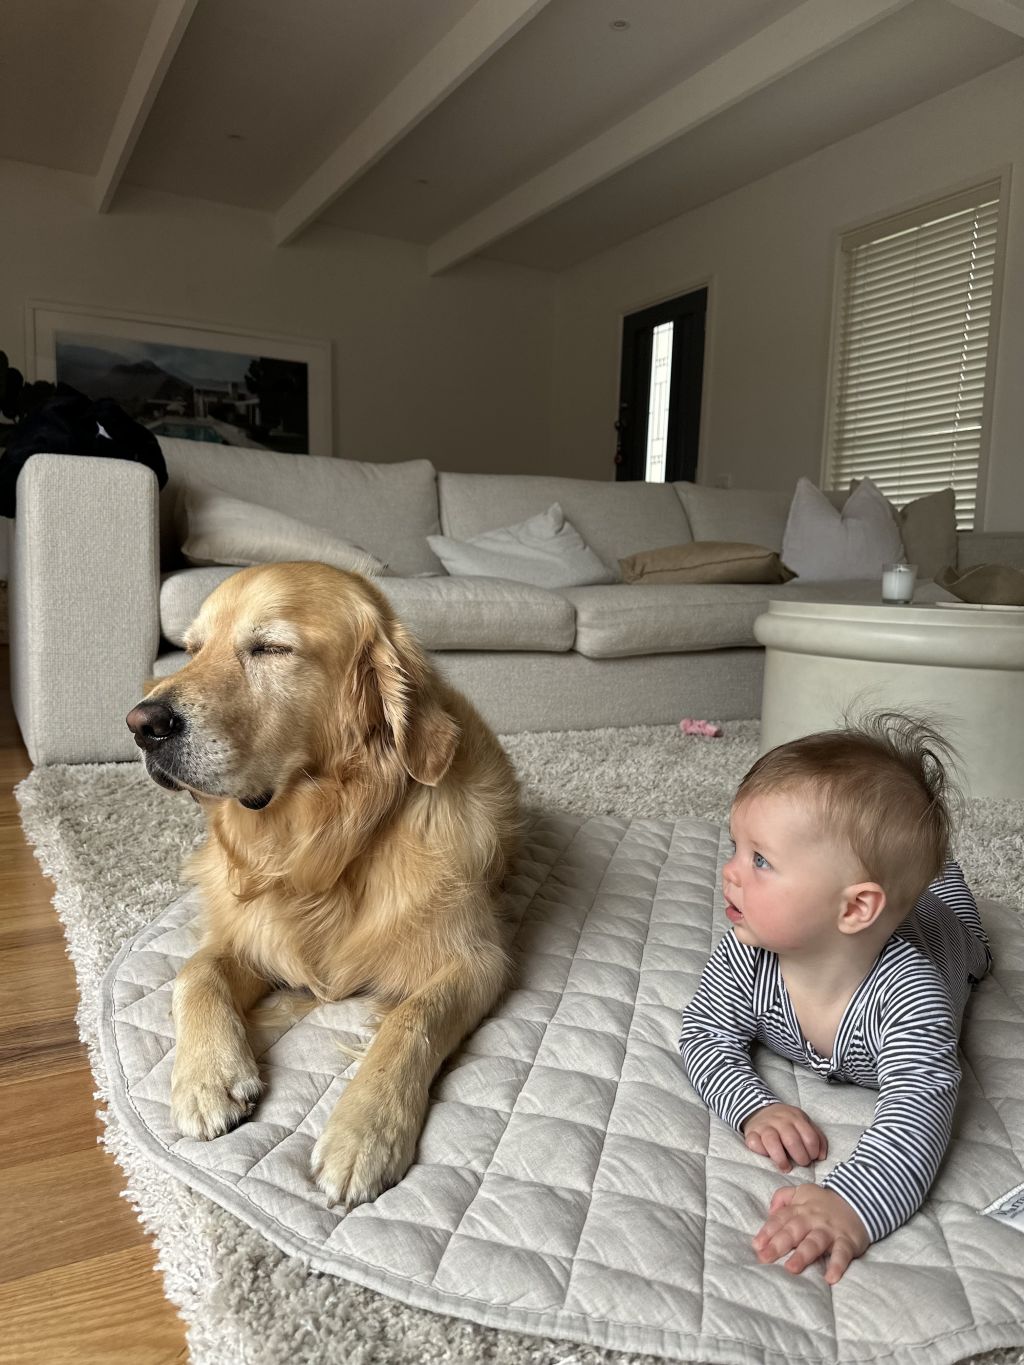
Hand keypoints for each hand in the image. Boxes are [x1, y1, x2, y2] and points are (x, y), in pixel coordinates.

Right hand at [742, 1103, 827, 1171]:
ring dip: (781, 1158)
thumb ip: (816, 1138)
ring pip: (772, 1141)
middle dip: (800, 1157)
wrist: (761, 1110)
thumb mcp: (804, 1123)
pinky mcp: (751, 1133)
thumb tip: (822, 1156)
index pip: (809, 1136)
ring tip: (786, 1167)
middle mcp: (780, 1120)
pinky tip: (767, 1156)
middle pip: (792, 1140)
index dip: (813, 1151)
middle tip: (802, 1163)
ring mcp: (764, 1126)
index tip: (812, 1158)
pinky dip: (761, 1151)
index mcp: (796, 1117)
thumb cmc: (787, 1123)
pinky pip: (754, 1143)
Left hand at [753, 1185, 869, 1283]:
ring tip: (791, 1268)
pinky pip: (842, 1254)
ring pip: (814, 1242)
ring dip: (802, 1255)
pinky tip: (830, 1278)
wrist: (858, 1201)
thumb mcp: (802, 1192)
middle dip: (778, 1244)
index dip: (767, 1231)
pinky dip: (837, 1265)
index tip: (756, 1245)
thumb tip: (769, 1210)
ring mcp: (830, 1231)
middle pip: (793, 1230)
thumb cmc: (823, 1203)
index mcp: (800, 1208)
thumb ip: (783, 1197)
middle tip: (764, 1258)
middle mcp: (813, 1219)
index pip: (780, 1219)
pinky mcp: (847, 1241)